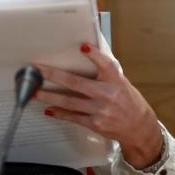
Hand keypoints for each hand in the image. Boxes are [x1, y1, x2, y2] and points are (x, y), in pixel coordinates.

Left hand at [34, 43, 162, 168]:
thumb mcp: (120, 81)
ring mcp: (100, 110)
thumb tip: (85, 52)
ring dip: (50, 96)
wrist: (139, 127)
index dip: (95, 55)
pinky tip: (48, 109)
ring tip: (35, 92)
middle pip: (76, 83)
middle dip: (54, 76)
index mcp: (116, 80)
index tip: (83, 47)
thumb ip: (104, 71)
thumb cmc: (128, 101)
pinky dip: (59, 113)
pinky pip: (73, 117)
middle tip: (38, 70)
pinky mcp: (95, 124)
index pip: (106, 64)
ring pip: (70, 102)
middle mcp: (107, 94)